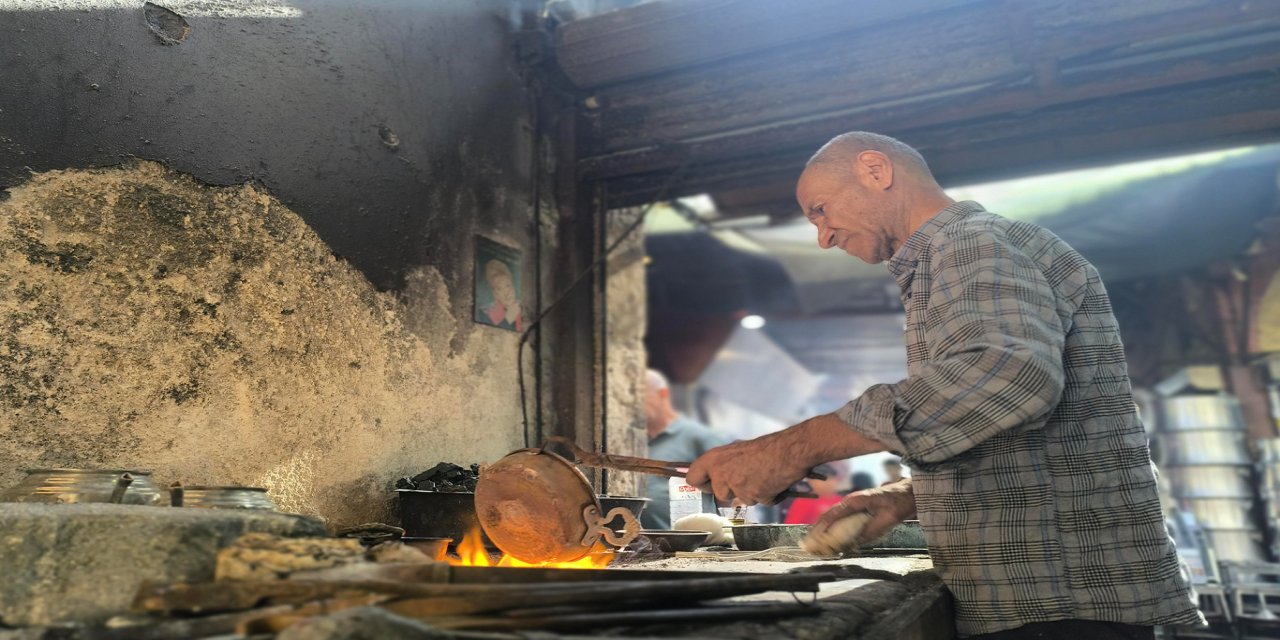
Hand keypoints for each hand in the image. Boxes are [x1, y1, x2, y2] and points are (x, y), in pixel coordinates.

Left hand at [684, 433, 811, 504]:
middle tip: (747, 478)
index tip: (708, 484)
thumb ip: (725, 465)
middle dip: (732, 492)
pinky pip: (757, 502)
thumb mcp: (738, 451)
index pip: (693, 477)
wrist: (789, 451)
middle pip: (719, 494)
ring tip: (763, 477)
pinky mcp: (752, 497)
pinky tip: (773, 483)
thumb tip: (719, 476)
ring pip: (739, 499)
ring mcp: (736, 487)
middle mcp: (721, 473)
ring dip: (751, 493)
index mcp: (714, 458)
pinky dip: (766, 497)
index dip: (701, 483)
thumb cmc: (767, 447)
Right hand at [810, 478, 915, 546]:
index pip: (833, 515)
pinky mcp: (857, 510)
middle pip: (829, 516)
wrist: (909, 493)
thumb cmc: (900, 502)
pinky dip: (833, 529)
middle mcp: (851, 502)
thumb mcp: (888, 519)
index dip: (821, 527)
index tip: (813, 539)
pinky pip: (841, 519)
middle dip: (818, 530)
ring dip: (824, 530)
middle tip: (809, 544)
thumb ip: (872, 530)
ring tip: (816, 544)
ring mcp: (853, 505)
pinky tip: (830, 539)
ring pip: (833, 518)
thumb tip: (855, 543)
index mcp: (856, 501)